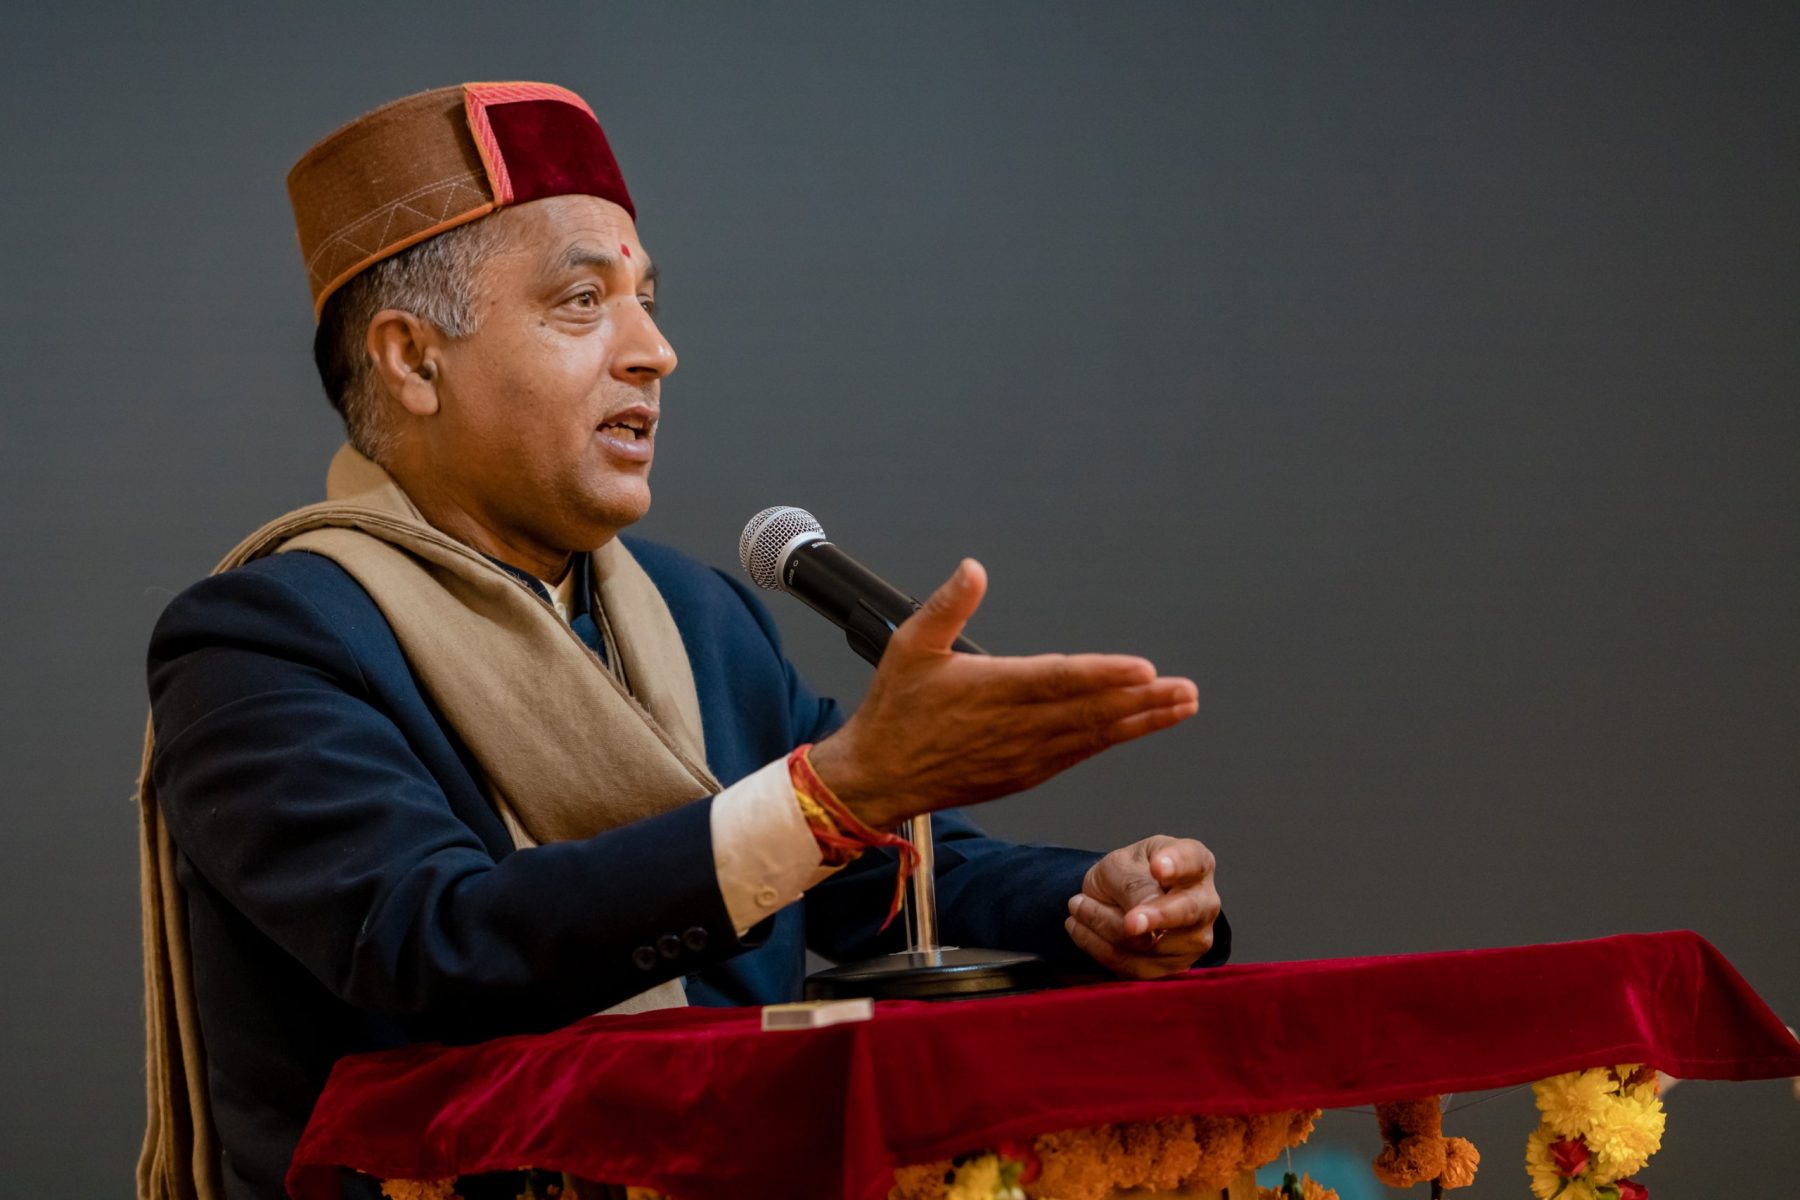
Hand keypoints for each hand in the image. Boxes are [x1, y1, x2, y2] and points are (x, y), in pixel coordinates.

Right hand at [808, 559, 1199, 829]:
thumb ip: (947, 605)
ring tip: (1179, 706)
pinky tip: (1136, 729)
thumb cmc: (894, 711)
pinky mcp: (1024, 774)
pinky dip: (1110, 740)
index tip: (1144, 670)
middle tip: (1185, 690)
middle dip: (1144, 700)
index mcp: (992, 689)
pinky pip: (1077, 756)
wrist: (877, 776)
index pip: (1060, 680)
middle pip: (1091, 712)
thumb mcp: (909, 645)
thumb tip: (973, 568)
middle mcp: (1015, 726)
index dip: (1105, 675)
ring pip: (1093, 736)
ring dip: (1140, 722)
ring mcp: (1023, 755)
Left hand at [1065, 836, 1220, 979]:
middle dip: (1156, 917)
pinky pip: (1135, 967)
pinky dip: (1100, 948)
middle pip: (1187, 912)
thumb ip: (1132, 884)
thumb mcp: (1122, 864)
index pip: (1192, 860)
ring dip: (1104, 925)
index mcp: (1197, 863)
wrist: (1119, 899)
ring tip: (1078, 906)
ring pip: (1152, 944)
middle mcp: (1204, 903)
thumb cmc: (1129, 874)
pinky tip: (1080, 928)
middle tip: (1130, 921)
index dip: (1176, 864)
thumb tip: (1140, 914)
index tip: (1157, 867)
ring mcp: (1193, 939)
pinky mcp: (1173, 969)